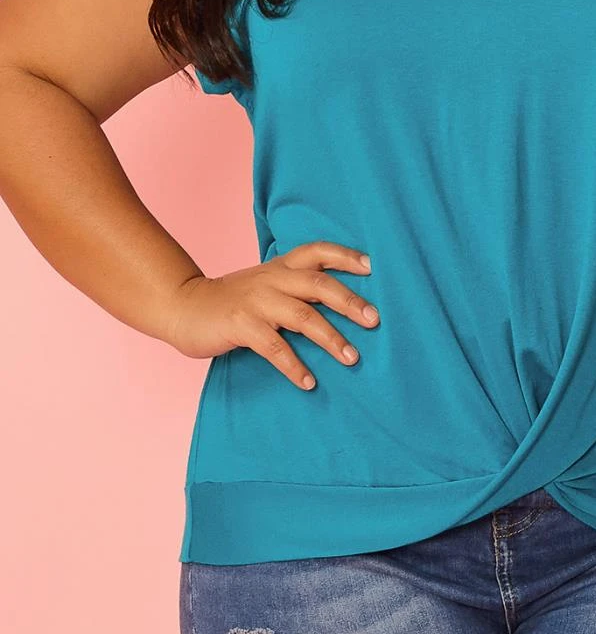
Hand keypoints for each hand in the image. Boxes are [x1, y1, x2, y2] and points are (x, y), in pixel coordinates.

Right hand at [166, 240, 378, 389]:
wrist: (183, 306)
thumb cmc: (234, 300)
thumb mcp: (266, 283)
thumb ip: (296, 286)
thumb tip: (343, 303)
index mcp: (281, 267)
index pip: (318, 251)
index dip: (345, 256)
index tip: (372, 266)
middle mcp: (272, 279)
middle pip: (318, 284)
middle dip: (350, 301)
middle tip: (374, 320)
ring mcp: (256, 301)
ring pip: (302, 317)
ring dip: (330, 339)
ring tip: (351, 358)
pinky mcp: (240, 325)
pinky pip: (274, 347)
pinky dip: (294, 366)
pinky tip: (309, 382)